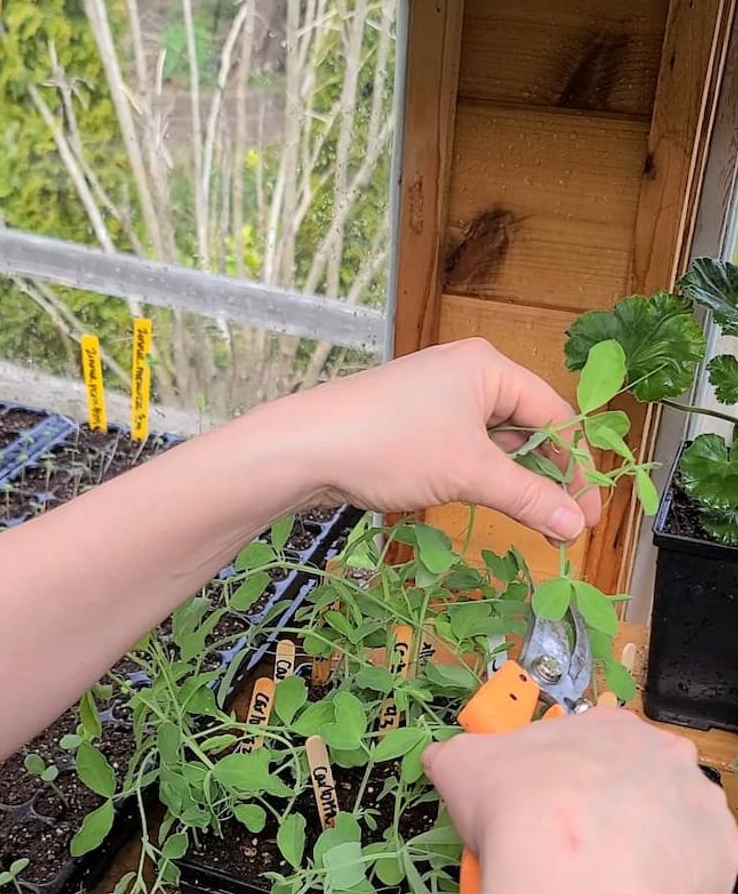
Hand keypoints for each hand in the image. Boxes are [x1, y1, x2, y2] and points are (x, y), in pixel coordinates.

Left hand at [297, 338, 599, 542]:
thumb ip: (528, 497)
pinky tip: (491, 502)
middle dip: (548, 476)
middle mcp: (467, 373)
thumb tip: (575, 525)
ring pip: (495, 440)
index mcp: (489, 367)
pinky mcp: (414, 420)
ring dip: (516, 480)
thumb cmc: (392, 446)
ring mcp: (437, 396)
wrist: (306, 447)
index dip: (577, 469)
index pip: (556, 415)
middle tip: (566, 525)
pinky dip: (483, 475)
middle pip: (528, 426)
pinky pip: (464, 447)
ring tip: (536, 521)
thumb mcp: (469, 472)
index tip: (588, 516)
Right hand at [423, 710, 737, 893]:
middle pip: (636, 787)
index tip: (549, 813)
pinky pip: (694, 878)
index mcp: (608, 725)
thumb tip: (440, 759)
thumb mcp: (461, 764)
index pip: (593, 750)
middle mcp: (663, 753)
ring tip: (599, 889)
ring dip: (641, 854)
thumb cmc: (517, 804)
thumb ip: (455, 756)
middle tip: (571, 854)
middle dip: (608, 818)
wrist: (567, 871)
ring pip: (670, 831)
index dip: (568, 784)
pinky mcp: (722, 857)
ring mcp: (697, 803)